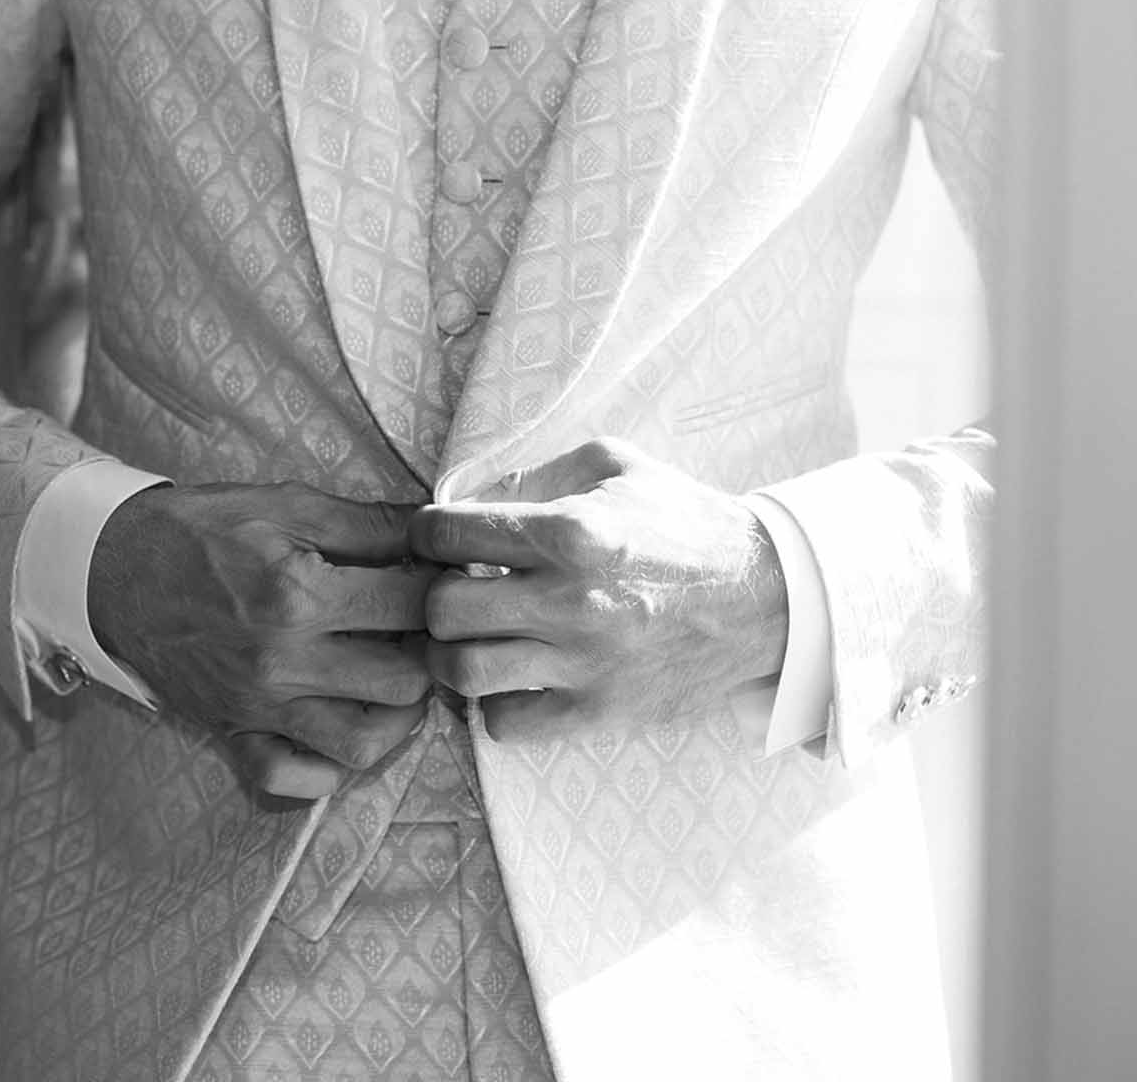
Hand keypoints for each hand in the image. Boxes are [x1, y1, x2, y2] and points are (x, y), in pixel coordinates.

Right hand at [87, 482, 433, 800]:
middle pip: (404, 682)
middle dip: (432, 654)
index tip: (449, 580)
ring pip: (362, 745)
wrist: (116, 568)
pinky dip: (329, 768)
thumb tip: (435, 529)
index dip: (444, 589)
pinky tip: (345, 723)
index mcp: (297, 594)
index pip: (411, 606)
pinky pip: (293, 780)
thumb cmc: (203, 530)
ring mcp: (258, 707)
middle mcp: (282, 661)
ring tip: (399, 676)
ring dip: (398, 716)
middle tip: (430, 630)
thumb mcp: (286, 504)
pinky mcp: (233, 733)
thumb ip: (367, 522)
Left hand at [409, 439, 788, 742]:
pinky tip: (513, 677)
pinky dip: (494, 704)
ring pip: (463, 674)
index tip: (435, 539)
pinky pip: (506, 724)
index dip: (426, 534)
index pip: (449, 533)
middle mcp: (571, 599)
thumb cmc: (681, 521)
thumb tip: (471, 500)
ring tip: (470, 637)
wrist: (761, 596)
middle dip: (432, 596)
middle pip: (443, 610)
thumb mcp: (613, 464)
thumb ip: (536, 474)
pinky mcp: (599, 712)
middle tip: (451, 589)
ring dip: (450, 655)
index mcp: (571, 530)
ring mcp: (584, 663)